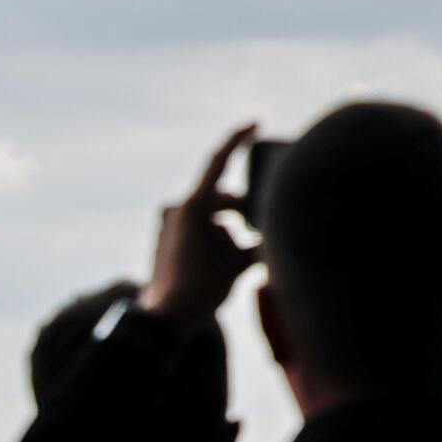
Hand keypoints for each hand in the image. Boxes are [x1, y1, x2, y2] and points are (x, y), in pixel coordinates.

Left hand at [136, 125, 261, 321]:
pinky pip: (199, 227)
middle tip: (261, 231)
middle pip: (222, 198)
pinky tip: (226, 262)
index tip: (255, 124)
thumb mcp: (239, 264)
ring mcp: (170, 222)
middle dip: (243, 212)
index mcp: (193, 206)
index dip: (237, 140)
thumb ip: (259, 243)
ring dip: (230, 230)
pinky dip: (216, 237)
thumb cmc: (201, 288)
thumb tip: (277, 233)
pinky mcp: (167, 236)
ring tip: (240, 258)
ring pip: (212, 215)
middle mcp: (178, 208)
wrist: (164, 317)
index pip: (218, 162)